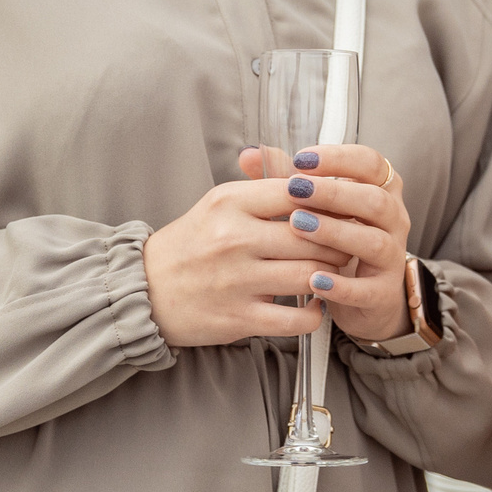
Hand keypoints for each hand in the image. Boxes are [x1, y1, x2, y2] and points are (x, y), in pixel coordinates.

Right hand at [144, 143, 407, 346]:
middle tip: (347, 243)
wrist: (144, 291)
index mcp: (230, 203)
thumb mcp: (218, 204)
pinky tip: (314, 304)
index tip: (343, 207)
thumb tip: (310, 173)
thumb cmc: (189, 245)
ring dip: (332, 275)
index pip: (298, 191)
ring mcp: (238, 281)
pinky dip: (315, 312)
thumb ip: (263, 187)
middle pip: (313, 234)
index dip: (329, 199)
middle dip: (339, 240)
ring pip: (311, 275)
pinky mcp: (239, 318)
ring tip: (334, 272)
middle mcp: (234, 239)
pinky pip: (296, 318)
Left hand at [267, 143, 411, 343]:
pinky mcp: (383, 293)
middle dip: (335, 193)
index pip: (371, 164)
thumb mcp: (313, 208)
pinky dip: (343, 286)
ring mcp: (391, 258)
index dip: (340, 158)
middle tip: (296, 189)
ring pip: (374, 241)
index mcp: (379, 191)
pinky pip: (368, 289)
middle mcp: (393, 221)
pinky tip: (314, 280)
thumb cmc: (332, 243)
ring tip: (300, 227)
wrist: (359, 297)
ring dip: (337, 232)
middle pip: (375, 200)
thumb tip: (249, 156)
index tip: (302, 160)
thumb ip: (285, 181)